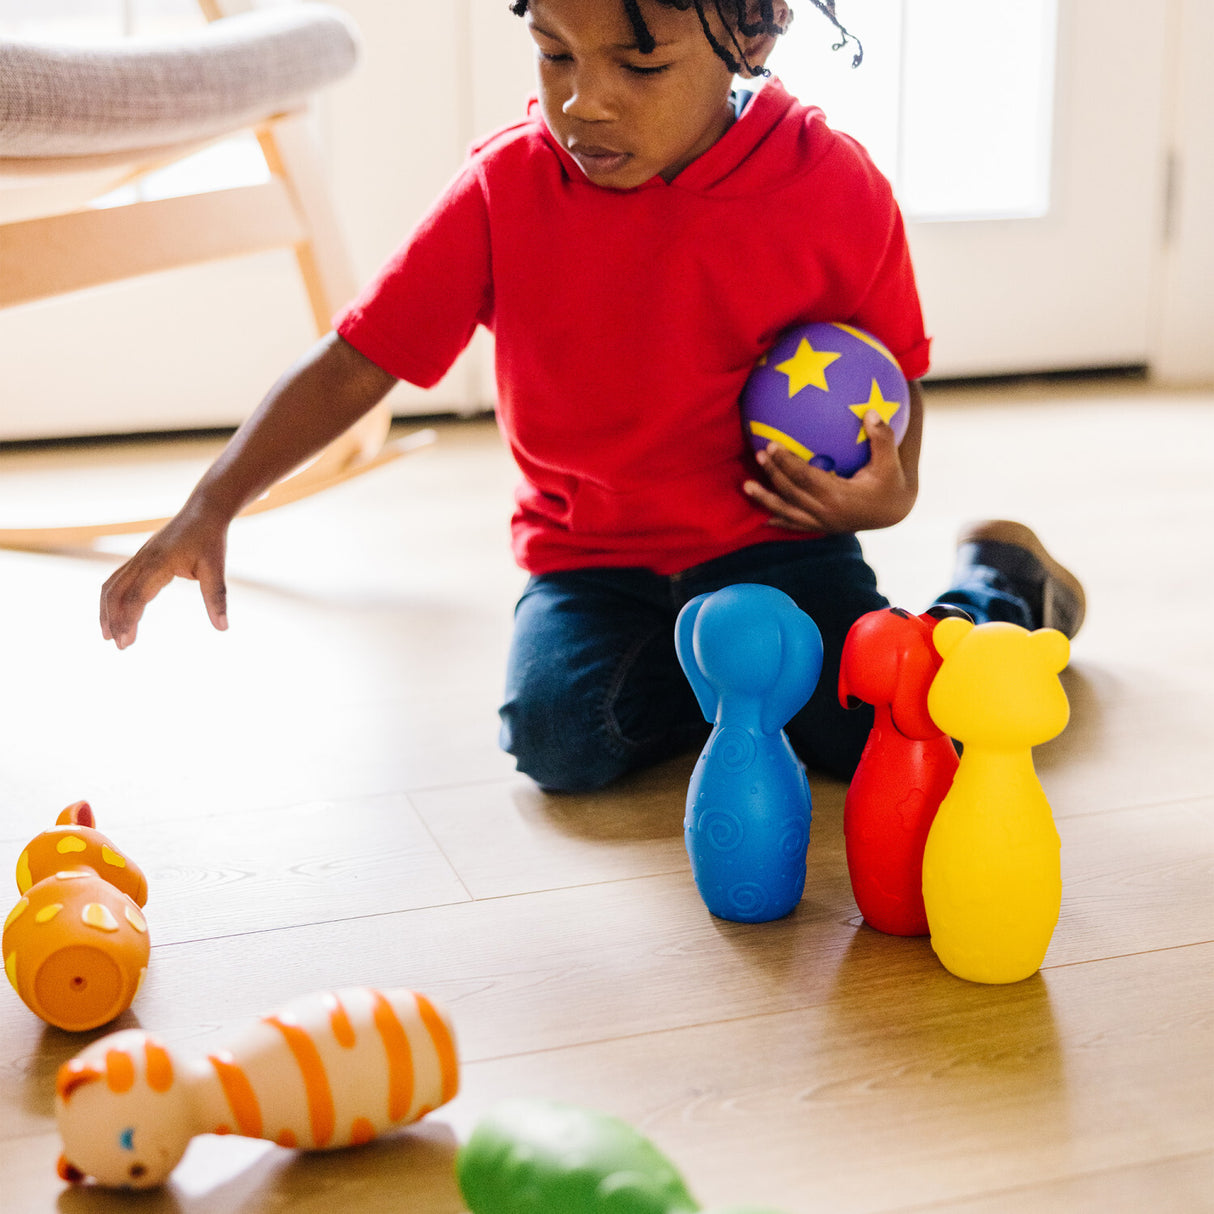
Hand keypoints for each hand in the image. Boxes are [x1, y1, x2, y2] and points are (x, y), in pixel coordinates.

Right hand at [100, 501, 230, 648]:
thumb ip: (217, 598)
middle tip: (119, 646)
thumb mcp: (216, 568)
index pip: (136, 596)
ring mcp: (138, 557)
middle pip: (116, 592)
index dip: (128, 619)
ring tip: (108, 636)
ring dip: (107, 610)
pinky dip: (111, 598)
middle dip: (114, 620)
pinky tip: (115, 614)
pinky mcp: (140, 558)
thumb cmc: (210, 539)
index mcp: (159, 563)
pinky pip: (117, 579)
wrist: (203, 511)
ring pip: (111, 585)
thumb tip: (223, 628)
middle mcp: (142, 559)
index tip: (125, 641)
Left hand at [742, 409, 918, 533]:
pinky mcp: (822, 528)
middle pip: (791, 493)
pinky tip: (763, 515)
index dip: (786, 462)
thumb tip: (870, 411)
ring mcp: (822, 523)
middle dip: (773, 474)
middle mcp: (827, 513)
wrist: (893, 512)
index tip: (771, 445)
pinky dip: (779, 520)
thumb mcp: (890, 461)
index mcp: (839, 497)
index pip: (805, 477)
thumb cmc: (890, 482)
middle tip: (757, 453)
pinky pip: (795, 524)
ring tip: (745, 486)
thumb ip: (882, 437)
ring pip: (788, 512)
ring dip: (766, 499)